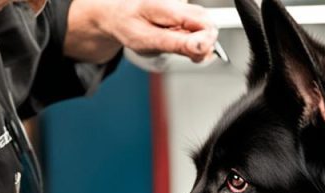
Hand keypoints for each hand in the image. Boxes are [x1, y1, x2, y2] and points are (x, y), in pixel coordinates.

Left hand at [66, 0, 219, 63]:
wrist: (116, 16)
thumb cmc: (127, 26)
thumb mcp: (149, 40)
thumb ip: (178, 44)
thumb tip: (203, 48)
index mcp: (169, 8)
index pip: (205, 24)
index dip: (205, 43)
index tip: (194, 56)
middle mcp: (179, 4)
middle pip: (208, 25)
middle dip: (203, 45)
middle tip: (188, 55)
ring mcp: (183, 7)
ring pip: (205, 27)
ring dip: (198, 43)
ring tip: (179, 47)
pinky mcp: (184, 12)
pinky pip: (198, 27)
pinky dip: (193, 39)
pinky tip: (180, 41)